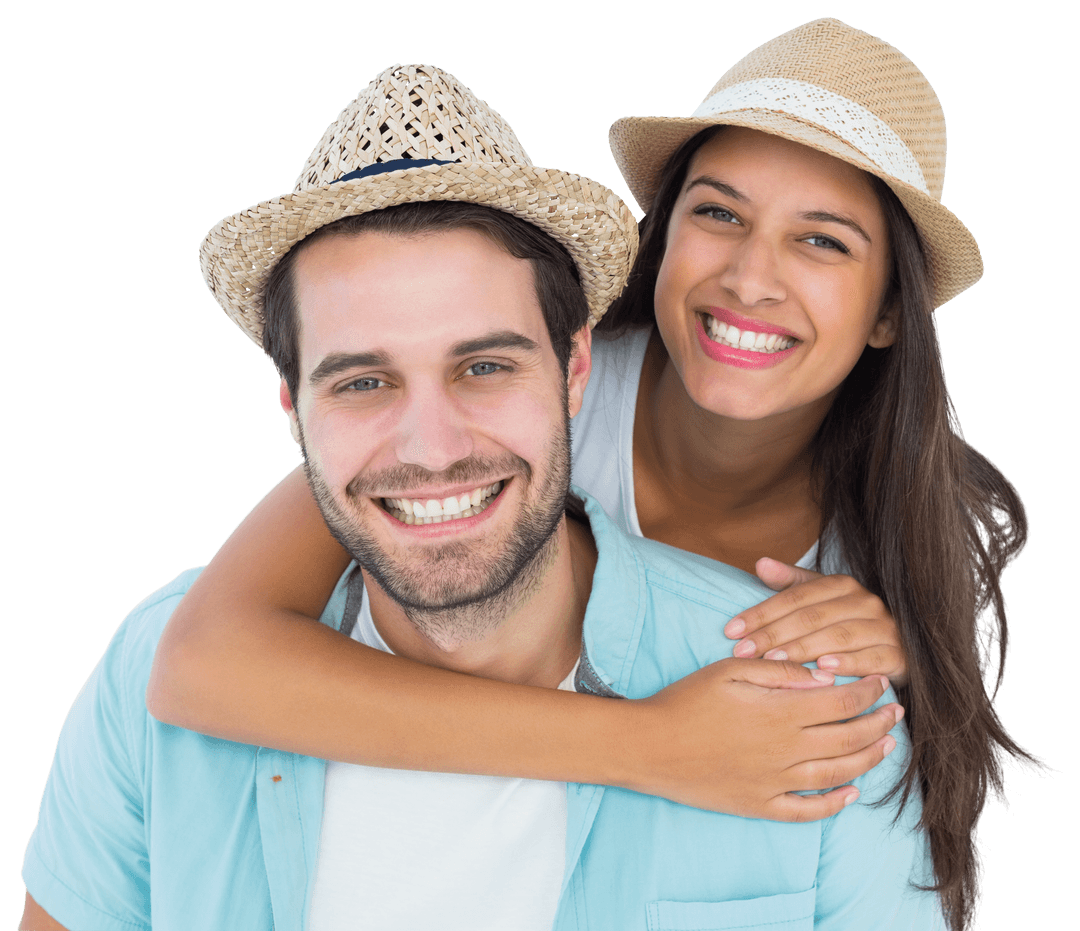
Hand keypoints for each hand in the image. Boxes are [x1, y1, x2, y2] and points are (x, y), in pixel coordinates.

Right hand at [632, 659, 901, 820]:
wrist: (649, 746)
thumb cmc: (686, 701)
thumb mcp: (730, 671)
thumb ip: (780, 672)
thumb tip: (823, 677)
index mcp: (780, 713)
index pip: (842, 703)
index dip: (868, 692)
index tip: (880, 682)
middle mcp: (786, 751)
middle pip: (848, 739)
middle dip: (878, 723)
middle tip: (895, 711)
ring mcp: (775, 782)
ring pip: (838, 775)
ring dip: (868, 760)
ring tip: (885, 746)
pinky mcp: (760, 805)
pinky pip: (808, 811)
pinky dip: (834, 804)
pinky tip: (850, 793)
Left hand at [723, 559, 908, 685]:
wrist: (897, 651)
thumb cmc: (845, 626)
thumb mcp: (818, 601)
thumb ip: (790, 583)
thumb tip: (760, 563)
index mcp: (841, 585)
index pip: (794, 597)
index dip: (761, 612)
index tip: (731, 630)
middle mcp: (865, 602)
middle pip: (811, 617)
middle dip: (773, 635)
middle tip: (743, 651)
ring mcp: (885, 628)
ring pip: (838, 636)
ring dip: (803, 649)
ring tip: (773, 660)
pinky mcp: (899, 655)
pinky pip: (873, 658)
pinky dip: (850, 664)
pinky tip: (825, 668)